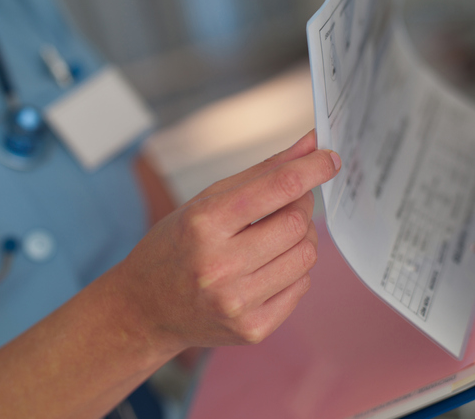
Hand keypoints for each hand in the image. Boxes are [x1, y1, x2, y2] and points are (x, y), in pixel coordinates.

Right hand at [118, 130, 340, 352]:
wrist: (146, 308)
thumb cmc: (172, 248)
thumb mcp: (204, 202)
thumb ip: (260, 173)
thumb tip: (309, 145)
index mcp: (203, 224)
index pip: (276, 188)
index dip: (310, 169)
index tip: (328, 158)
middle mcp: (219, 265)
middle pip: (297, 224)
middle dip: (301, 206)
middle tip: (288, 203)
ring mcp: (237, 302)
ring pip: (306, 257)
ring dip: (300, 239)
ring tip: (274, 238)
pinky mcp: (252, 329)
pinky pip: (301, 288)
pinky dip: (293, 271)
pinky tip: (267, 267)